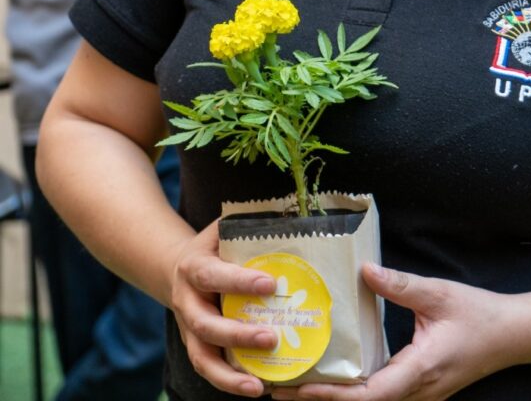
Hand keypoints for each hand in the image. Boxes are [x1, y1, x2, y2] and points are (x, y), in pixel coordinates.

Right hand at [169, 220, 279, 396]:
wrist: (174, 268)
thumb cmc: (212, 246)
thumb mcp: (222, 229)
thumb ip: (247, 223)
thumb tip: (290, 213)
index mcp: (194, 267)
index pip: (215, 276)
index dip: (240, 282)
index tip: (270, 285)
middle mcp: (187, 301)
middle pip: (206, 325)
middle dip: (238, 335)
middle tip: (272, 338)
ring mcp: (188, 328)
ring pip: (202, 357)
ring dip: (229, 374)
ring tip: (258, 386)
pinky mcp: (195, 346)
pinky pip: (208, 369)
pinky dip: (229, 382)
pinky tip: (255, 388)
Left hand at [271, 263, 511, 400]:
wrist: (513, 335)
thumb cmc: (479, 314)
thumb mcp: (439, 293)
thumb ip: (400, 285)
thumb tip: (364, 269)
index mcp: (420, 371)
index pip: (369, 394)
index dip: (332, 395)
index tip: (300, 388)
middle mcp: (418, 392)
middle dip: (322, 400)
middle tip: (281, 388)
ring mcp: (420, 395)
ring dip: (337, 398)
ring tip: (299, 383)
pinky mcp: (421, 389)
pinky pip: (383, 395)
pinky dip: (356, 390)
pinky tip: (336, 376)